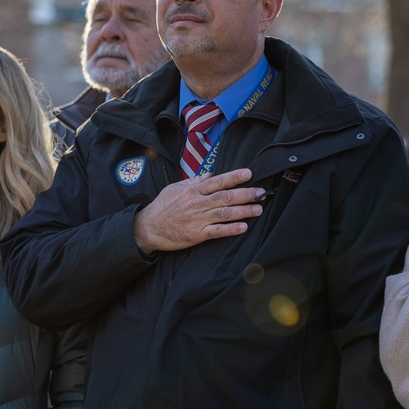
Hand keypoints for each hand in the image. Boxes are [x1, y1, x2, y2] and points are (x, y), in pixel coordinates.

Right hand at [133, 168, 263, 253]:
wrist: (147, 227)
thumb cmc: (162, 207)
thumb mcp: (176, 188)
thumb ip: (194, 181)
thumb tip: (210, 174)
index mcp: (193, 190)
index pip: (218, 181)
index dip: (234, 177)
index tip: (249, 174)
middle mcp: (197, 203)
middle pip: (226, 196)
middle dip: (246, 194)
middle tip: (261, 193)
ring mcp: (197, 219)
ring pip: (224, 213)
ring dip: (243, 211)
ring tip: (258, 209)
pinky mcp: (196, 235)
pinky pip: (216, 231)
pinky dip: (230, 229)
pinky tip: (243, 227)